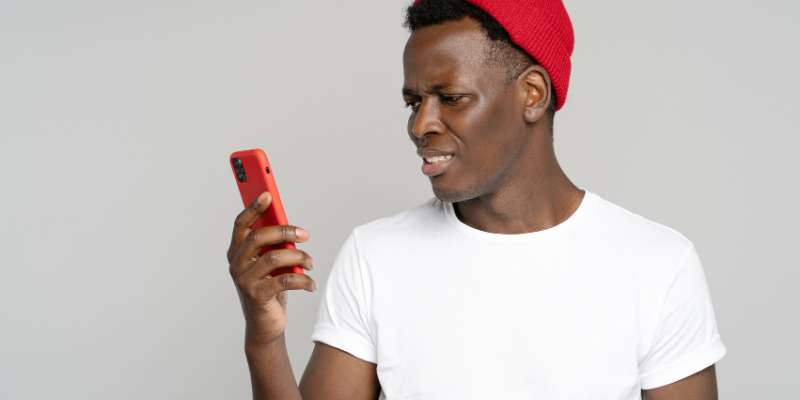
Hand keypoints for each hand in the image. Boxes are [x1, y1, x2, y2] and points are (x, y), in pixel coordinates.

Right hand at [226, 191, 315, 345]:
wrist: (265, 325)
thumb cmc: (269, 288)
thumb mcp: (271, 264)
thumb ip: (273, 245)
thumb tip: (289, 227)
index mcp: (237, 252)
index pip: (241, 224)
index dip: (253, 207)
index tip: (267, 194)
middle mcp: (237, 264)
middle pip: (259, 237)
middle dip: (285, 231)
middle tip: (305, 234)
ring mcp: (244, 280)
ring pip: (275, 257)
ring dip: (299, 257)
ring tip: (310, 263)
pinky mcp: (257, 296)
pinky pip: (284, 280)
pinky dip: (303, 280)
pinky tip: (311, 283)